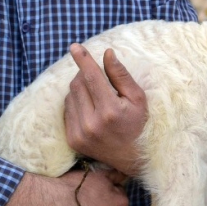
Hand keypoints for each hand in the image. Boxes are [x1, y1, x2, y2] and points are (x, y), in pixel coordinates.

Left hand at [64, 43, 146, 175]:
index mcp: (111, 111)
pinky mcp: (72, 139)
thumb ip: (121, 76)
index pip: (92, 78)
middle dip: (85, 75)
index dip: (83, 60)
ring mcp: (80, 133)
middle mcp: (92, 123)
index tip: (75, 47)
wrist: (131, 158)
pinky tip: (90, 109)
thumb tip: (107, 54)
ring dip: (80, 89)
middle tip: (98, 77)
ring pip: (70, 96)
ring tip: (97, 96)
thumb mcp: (138, 99)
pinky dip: (76, 103)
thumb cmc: (138, 124)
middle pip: (78, 84)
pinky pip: (67, 110)